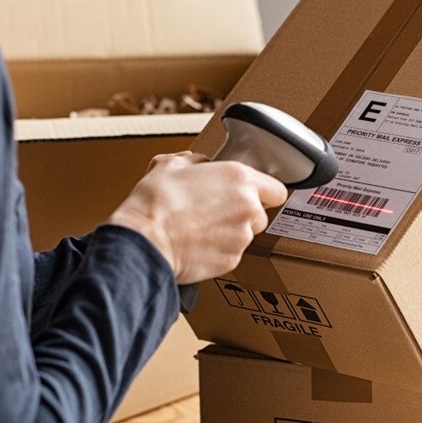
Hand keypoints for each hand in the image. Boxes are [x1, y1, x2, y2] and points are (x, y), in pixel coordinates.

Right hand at [108, 151, 287, 283]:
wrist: (145, 239)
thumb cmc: (156, 202)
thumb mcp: (170, 164)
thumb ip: (195, 161)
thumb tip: (198, 163)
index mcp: (240, 179)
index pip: (276, 189)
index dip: (264, 192)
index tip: (253, 194)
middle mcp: (248, 208)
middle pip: (260, 214)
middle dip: (243, 213)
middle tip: (216, 211)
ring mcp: (242, 237)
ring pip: (245, 235)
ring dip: (229, 232)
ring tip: (200, 229)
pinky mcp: (231, 261)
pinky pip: (231, 254)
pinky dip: (218, 251)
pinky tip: (196, 244)